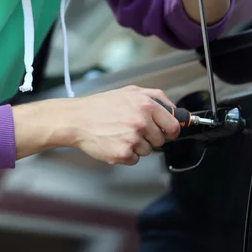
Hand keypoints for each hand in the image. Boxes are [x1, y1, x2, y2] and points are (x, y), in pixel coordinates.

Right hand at [63, 86, 180, 164]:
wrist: (77, 119)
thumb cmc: (101, 106)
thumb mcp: (130, 91)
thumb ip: (155, 97)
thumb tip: (174, 109)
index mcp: (146, 105)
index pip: (173, 126)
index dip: (170, 131)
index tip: (167, 132)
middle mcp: (141, 122)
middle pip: (160, 140)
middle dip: (150, 137)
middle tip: (132, 130)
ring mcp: (132, 139)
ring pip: (147, 151)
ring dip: (137, 146)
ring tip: (120, 134)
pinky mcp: (122, 154)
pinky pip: (134, 160)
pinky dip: (126, 154)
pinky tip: (115, 142)